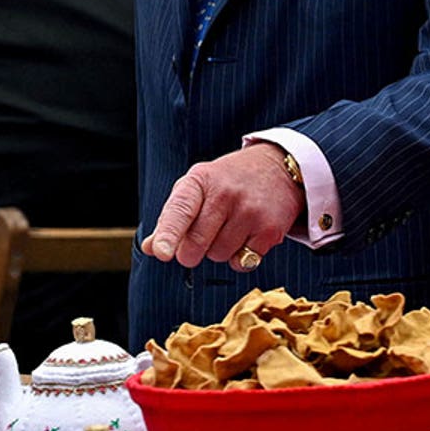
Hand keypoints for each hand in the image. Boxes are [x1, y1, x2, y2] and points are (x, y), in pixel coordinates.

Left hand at [141, 143, 303, 270]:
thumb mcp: (198, 187)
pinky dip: (240, 257)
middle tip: (199, 239)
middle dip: (191, 252)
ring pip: (218, 256)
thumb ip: (173, 217)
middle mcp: (226, 193)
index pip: (180, 210)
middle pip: (195, 244)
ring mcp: (250, 211)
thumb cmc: (229, 181)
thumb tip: (150, 248)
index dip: (169, 233)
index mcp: (200, 180)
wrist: (279, 167)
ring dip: (219, 251)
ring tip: (230, 227)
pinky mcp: (270, 230)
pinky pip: (242, 263)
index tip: (161, 252)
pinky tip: (247, 235)